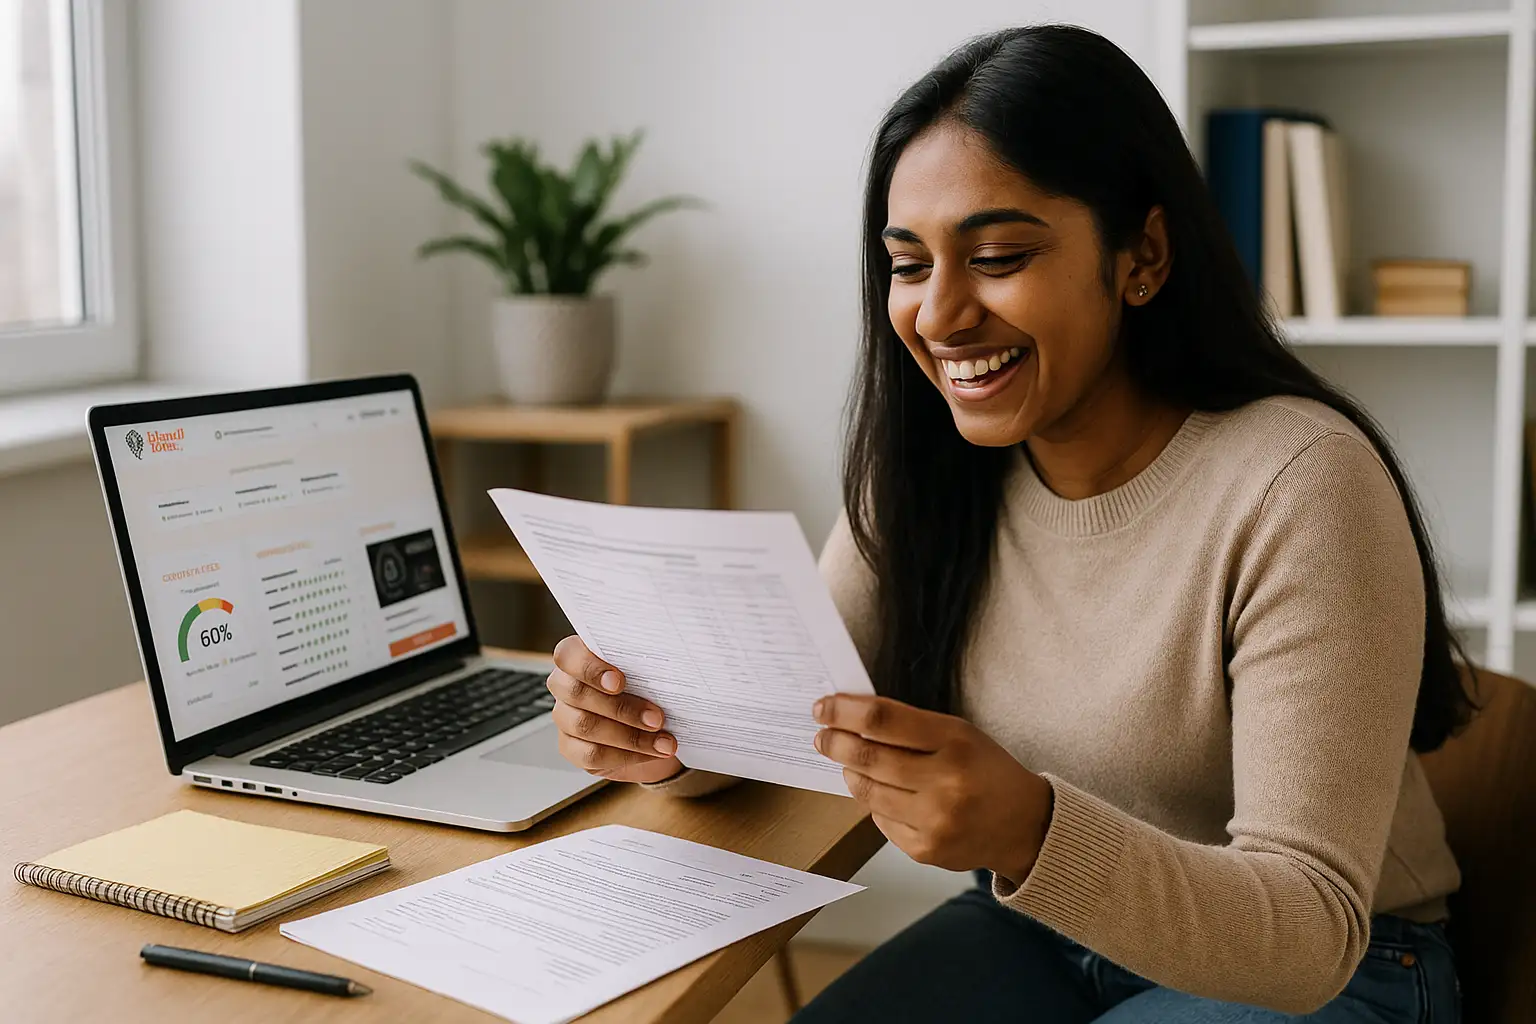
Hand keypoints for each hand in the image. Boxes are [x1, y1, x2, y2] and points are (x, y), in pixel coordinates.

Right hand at [547, 636, 682, 784]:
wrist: (657, 725)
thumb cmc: (651, 689)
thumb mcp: (653, 671)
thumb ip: (648, 664)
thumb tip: (667, 665)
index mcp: (580, 656)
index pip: (568, 655)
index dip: (590, 668)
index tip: (620, 681)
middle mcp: (566, 685)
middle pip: (576, 693)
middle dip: (622, 708)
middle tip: (657, 718)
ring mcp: (565, 717)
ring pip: (585, 726)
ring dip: (631, 736)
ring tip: (664, 742)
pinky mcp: (571, 747)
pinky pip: (591, 754)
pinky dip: (626, 755)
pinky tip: (651, 753)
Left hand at [813, 694, 1053, 884]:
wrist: (1025, 825)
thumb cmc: (986, 770)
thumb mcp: (959, 734)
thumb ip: (910, 727)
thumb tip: (852, 720)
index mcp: (955, 741)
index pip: (883, 720)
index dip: (844, 712)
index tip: (823, 708)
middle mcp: (945, 782)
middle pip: (868, 758)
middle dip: (835, 743)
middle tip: (822, 737)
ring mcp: (934, 820)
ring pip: (868, 792)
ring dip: (850, 774)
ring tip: (847, 763)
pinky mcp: (925, 849)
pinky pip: (880, 821)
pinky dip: (874, 803)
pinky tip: (881, 793)